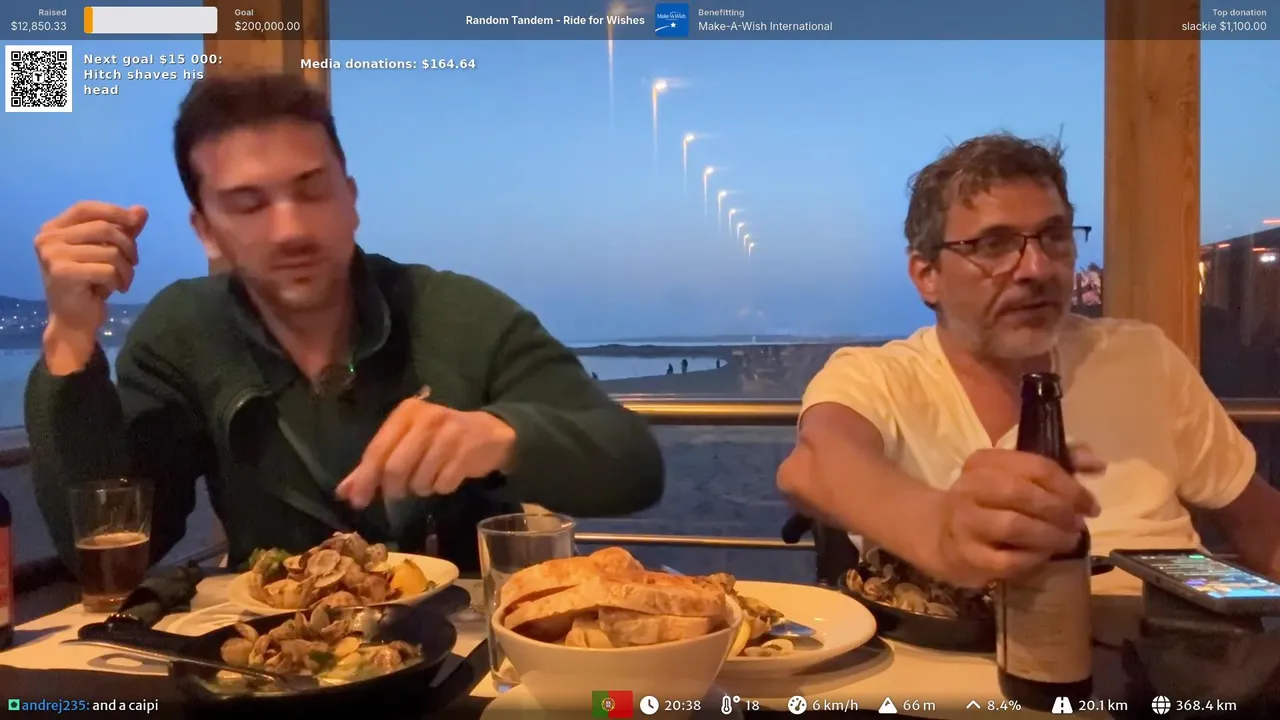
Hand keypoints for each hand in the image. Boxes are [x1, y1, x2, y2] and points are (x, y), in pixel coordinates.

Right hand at [35, 201, 145, 339]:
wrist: (74, 320)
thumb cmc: (90, 284)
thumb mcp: (107, 252)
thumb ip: (123, 230)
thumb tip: (141, 210)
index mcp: (53, 228)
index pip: (86, 208)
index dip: (114, 211)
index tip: (136, 222)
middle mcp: (48, 238)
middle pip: (103, 228)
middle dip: (128, 246)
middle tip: (133, 264)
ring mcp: (52, 255)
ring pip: (109, 251)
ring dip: (126, 269)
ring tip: (122, 281)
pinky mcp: (62, 273)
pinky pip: (107, 269)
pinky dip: (118, 280)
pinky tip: (113, 290)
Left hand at [335, 398, 517, 508]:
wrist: (489, 433)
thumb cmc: (439, 439)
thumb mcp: (406, 444)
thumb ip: (373, 467)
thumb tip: (343, 493)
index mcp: (406, 413)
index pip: (377, 450)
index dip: (365, 479)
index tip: (357, 502)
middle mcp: (427, 418)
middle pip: (396, 468)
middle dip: (394, 488)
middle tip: (399, 494)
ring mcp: (449, 434)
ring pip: (420, 479)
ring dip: (421, 488)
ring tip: (429, 478)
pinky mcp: (467, 451)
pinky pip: (443, 484)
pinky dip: (441, 488)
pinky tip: (447, 476)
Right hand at [929, 445, 1104, 587]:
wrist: (944, 534)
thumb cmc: (991, 502)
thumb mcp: (1017, 476)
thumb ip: (1059, 465)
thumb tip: (1097, 464)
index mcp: (984, 462)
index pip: (1036, 466)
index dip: (1071, 487)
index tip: (1090, 505)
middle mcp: (968, 487)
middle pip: (1021, 492)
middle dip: (1059, 510)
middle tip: (1078, 524)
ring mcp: (964, 522)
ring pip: (1013, 525)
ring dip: (1049, 535)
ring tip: (1068, 540)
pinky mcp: (965, 555)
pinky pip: (1007, 560)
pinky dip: (1033, 558)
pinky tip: (1043, 555)